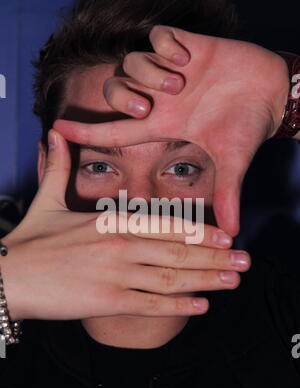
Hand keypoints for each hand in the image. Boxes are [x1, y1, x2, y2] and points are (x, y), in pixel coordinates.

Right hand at [0, 130, 249, 320]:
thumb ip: (59, 168)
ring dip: (207, 281)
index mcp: (111, 221)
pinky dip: (179, 307)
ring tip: (233, 283)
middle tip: (245, 262)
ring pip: (172, 278)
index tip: (225, 237)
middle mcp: (120, 246)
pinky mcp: (108, 301)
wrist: (8, 277)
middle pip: (178, 253)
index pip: (165, 225)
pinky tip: (201, 307)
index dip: (199, 232)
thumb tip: (52, 134)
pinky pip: (151, 305)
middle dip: (216, 258)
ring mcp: (116, 275)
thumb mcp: (46, 199)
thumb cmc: (29, 241)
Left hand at [54, 26, 289, 235]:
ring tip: (181, 80)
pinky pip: (157, 35)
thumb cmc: (248, 125)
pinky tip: (188, 57)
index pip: (114, 128)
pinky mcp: (186, 45)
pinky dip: (167, 45)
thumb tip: (234, 233)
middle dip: (124, 97)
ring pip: (131, 62)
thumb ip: (227, 194)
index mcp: (163, 125)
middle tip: (150, 106)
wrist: (271, 94)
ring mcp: (170, 71)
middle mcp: (160, 98)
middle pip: (114, 91)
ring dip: (150, 72)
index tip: (57, 128)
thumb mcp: (232, 162)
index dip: (85, 129)